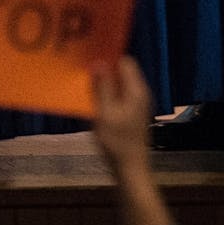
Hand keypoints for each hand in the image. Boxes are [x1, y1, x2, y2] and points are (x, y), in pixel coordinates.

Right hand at [92, 55, 154, 177]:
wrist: (130, 170)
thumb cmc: (117, 142)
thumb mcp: (105, 114)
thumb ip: (102, 87)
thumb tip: (99, 62)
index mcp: (136, 91)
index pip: (125, 62)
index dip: (109, 56)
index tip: (90, 54)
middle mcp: (140, 94)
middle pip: (123, 72)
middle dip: (105, 69)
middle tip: (84, 67)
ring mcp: (137, 105)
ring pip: (120, 85)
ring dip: (104, 83)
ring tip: (84, 81)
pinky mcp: (132, 115)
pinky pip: (119, 96)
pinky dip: (107, 95)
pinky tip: (93, 100)